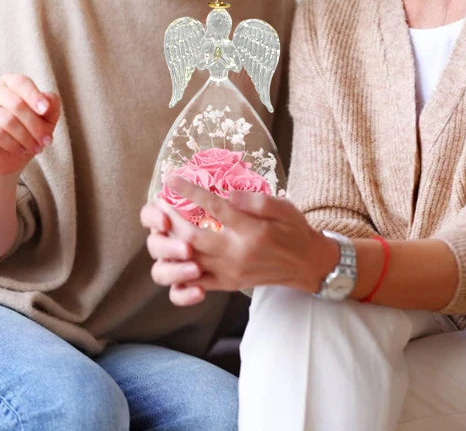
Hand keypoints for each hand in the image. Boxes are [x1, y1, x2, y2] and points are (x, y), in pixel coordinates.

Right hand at [0, 74, 59, 175]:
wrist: (13, 155)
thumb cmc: (32, 128)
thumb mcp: (48, 116)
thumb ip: (51, 103)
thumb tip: (47, 99)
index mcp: (11, 81)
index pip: (21, 82)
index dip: (34, 96)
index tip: (45, 110)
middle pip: (16, 103)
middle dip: (34, 125)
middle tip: (45, 140)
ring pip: (6, 120)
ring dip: (25, 137)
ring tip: (35, 148)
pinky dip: (12, 144)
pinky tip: (21, 150)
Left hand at [141, 177, 335, 306]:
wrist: (306, 264)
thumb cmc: (294, 230)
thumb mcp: (284, 207)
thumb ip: (256, 201)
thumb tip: (229, 193)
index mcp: (252, 232)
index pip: (215, 209)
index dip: (190, 192)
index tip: (172, 180)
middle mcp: (238, 254)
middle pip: (192, 238)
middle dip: (170, 219)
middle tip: (159, 202)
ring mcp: (230, 273)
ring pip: (188, 262)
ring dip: (169, 245)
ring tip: (161, 226)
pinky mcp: (227, 285)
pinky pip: (194, 284)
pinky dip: (177, 271)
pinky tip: (170, 254)